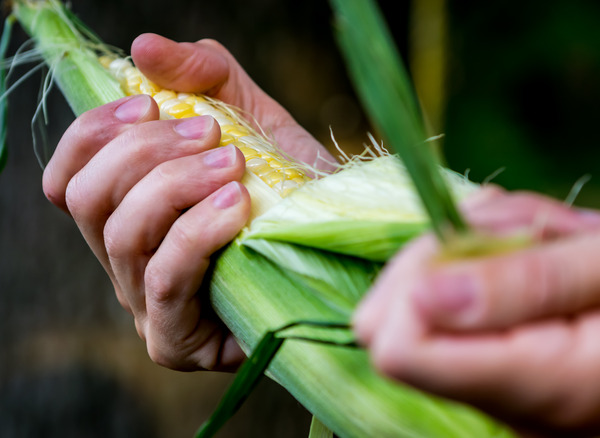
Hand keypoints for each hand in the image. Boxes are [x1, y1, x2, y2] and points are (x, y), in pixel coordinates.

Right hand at [41, 34, 331, 370]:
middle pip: (86, 201)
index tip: (147, 103)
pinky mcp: (177, 339)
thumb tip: (143, 48)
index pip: (68, 178)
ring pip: (122, 237)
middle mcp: (127, 262)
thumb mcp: (252, 119)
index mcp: (130, 214)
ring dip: (174, 186)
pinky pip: (165, 279)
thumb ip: (204, 77)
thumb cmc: (291, 190)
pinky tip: (235, 205)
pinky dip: (196, 232)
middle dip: (143, 154)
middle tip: (211, 133)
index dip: (92, 134)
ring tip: (233, 165)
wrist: (345, 248)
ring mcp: (147, 306)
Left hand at [354, 192, 599, 435]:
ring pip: (447, 309)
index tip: (464, 233)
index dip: (408, 281)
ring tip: (567, 230)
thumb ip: (527, 280)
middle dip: (452, 251)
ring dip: (491, 248)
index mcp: (544, 384)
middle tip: (532, 222)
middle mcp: (522, 404)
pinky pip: (485, 311)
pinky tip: (560, 242)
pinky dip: (509, 263)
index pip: (401, 350)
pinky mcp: (539, 370)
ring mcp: (528, 392)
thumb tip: (421, 295)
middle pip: (410, 327)